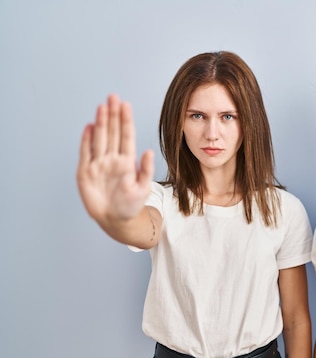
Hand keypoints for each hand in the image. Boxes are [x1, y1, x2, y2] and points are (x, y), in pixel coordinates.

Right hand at [77, 94, 153, 224]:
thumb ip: (145, 170)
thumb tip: (148, 151)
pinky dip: (86, 140)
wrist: (115, 219)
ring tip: (102, 106)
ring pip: (99, 138)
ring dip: (100, 123)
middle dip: (112, 115)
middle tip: (113, 97)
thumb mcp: (142, 189)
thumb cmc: (131, 205)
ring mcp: (99, 164)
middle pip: (112, 133)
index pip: (126, 136)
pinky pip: (86, 152)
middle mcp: (112, 159)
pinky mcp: (85, 172)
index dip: (125, 120)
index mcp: (127, 162)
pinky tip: (89, 126)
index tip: (125, 105)